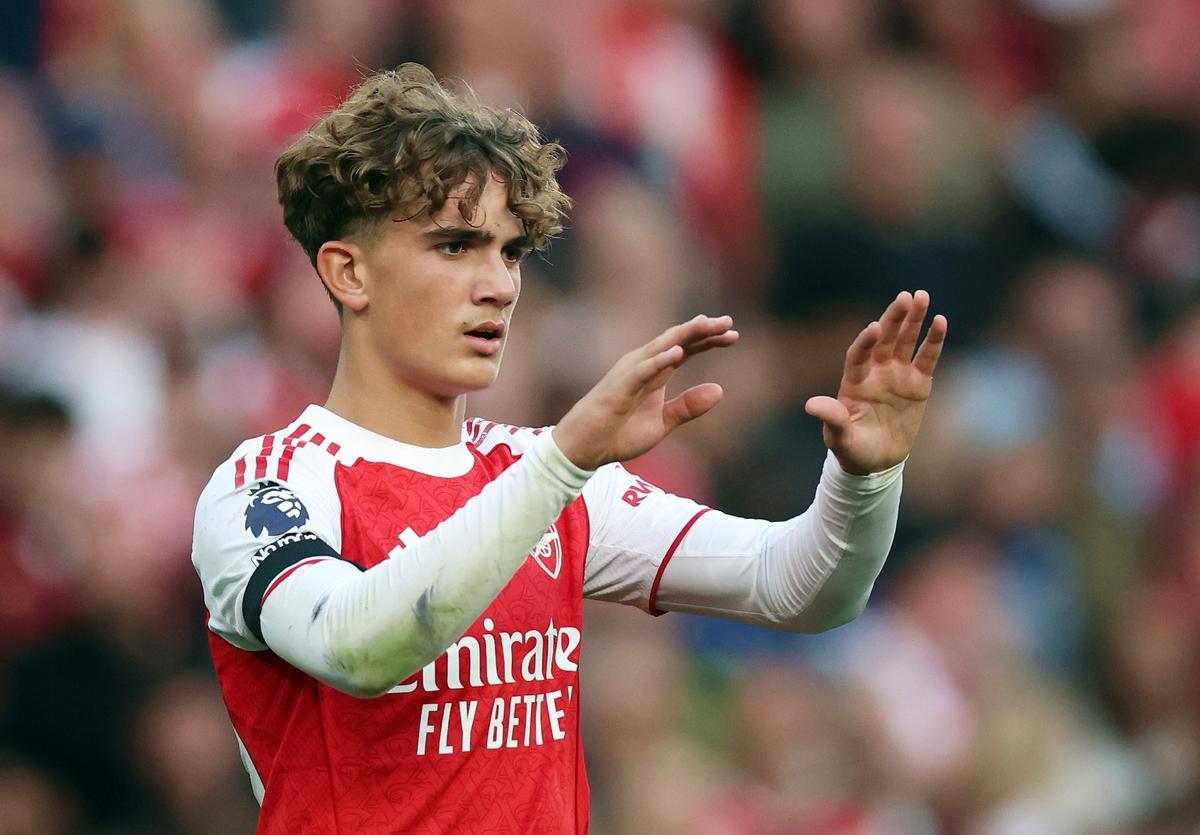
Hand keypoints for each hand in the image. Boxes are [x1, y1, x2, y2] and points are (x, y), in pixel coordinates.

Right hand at [554, 315, 738, 470]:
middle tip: (728, 322)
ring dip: (683, 335)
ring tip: (705, 325)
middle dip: (702, 330)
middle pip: (676, 340)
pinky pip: (640, 371)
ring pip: (659, 347)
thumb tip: (720, 390)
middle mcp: (643, 366)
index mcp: (655, 373)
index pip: (686, 348)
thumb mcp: (662, 423)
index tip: (734, 336)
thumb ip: (689, 407)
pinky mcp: (618, 389)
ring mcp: (629, 374)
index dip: (709, 340)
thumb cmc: (619, 433)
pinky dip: (658, 361)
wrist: (584, 449)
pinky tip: (677, 353)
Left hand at [805, 290, 946, 474]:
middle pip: (884, 339)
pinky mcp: (918, 383)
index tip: (874, 328)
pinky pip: (927, 357)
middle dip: (893, 318)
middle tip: (905, 297)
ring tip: (922, 296)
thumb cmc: (852, 449)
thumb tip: (810, 405)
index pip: (858, 355)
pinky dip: (933, 340)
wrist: (877, 462)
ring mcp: (897, 375)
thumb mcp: (840, 438)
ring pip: (905, 341)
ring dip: (914, 319)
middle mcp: (875, 372)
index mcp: (854, 382)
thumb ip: (831, 419)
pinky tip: (940, 321)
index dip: (865, 342)